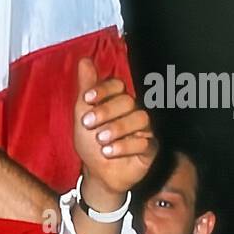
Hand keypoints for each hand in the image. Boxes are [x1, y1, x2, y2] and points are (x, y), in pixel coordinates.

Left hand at [72, 58, 155, 206]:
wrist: (97, 173)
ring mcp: (144, 130)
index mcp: (117, 102)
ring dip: (117, 129)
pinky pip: (145, 142)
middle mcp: (133, 112)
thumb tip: (84, 60)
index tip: (86, 98)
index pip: (117, 85)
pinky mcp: (150, 148)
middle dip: (106, 111)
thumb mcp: (82, 115)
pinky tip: (109, 152)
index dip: (103, 90)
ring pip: (141, 119)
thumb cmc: (90, 143)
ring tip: (100, 141)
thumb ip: (85, 89)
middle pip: (128, 101)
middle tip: (89, 124)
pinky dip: (125, 146)